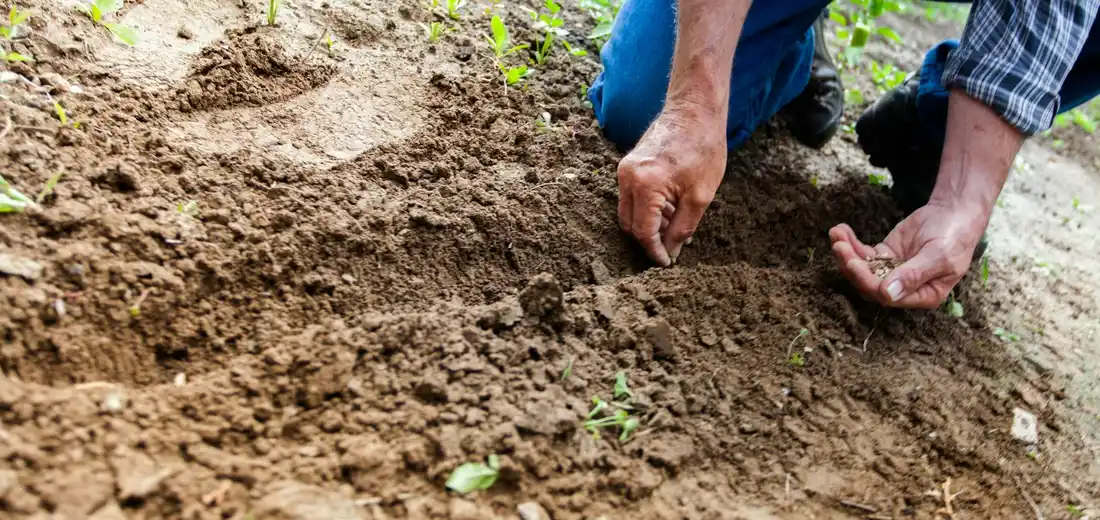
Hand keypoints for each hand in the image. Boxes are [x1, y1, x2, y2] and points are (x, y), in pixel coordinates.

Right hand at [617, 106, 726, 265]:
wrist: (695, 110)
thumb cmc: (703, 148)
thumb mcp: (700, 196)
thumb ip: (682, 228)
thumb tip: (671, 251)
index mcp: (645, 185)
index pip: (643, 232)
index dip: (654, 251)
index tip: (666, 263)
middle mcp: (627, 177)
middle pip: (630, 224)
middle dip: (649, 240)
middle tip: (672, 247)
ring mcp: (624, 170)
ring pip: (628, 212)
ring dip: (648, 224)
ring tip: (676, 225)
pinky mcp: (628, 165)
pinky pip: (631, 197)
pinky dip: (646, 209)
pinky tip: (670, 208)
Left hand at [829, 201, 987, 307]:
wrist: (955, 212)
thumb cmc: (954, 236)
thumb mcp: (939, 256)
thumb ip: (914, 275)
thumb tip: (887, 295)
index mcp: (923, 295)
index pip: (888, 297)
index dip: (868, 282)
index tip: (853, 263)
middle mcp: (904, 288)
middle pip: (870, 284)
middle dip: (852, 266)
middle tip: (839, 246)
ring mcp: (892, 271)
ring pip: (863, 269)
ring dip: (846, 253)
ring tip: (836, 234)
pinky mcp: (885, 255)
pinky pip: (863, 253)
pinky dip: (850, 243)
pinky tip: (840, 230)